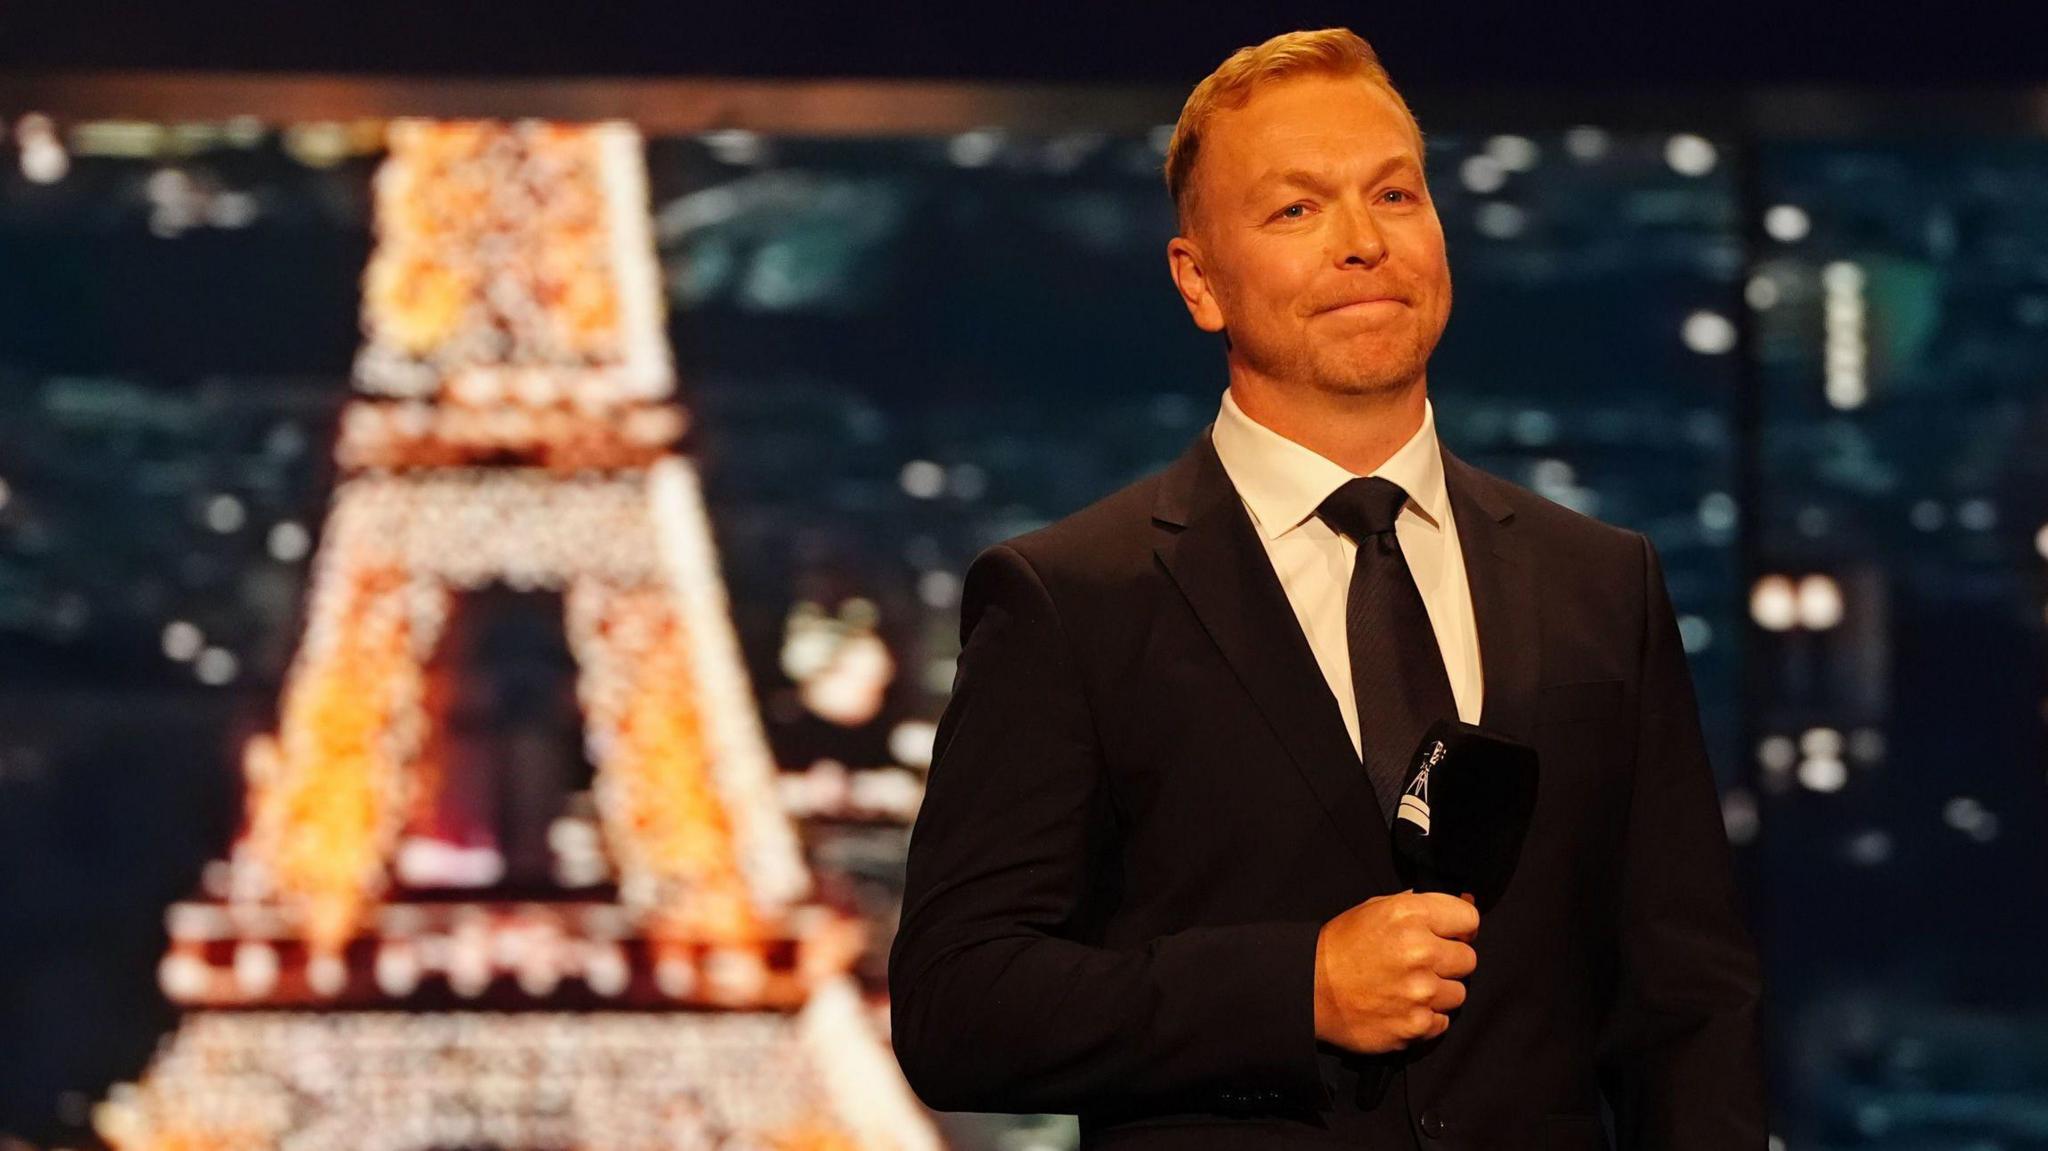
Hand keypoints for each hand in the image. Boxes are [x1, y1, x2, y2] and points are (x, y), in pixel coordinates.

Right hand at [1312, 889, 1478, 1053]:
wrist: (1308, 991)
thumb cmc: (1339, 947)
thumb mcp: (1373, 909)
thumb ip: (1416, 906)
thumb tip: (1461, 904)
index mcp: (1410, 914)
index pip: (1469, 918)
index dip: (1459, 928)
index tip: (1448, 936)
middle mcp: (1420, 951)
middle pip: (1469, 959)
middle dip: (1448, 962)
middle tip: (1422, 965)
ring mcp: (1420, 992)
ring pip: (1459, 993)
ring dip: (1438, 992)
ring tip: (1408, 989)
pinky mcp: (1416, 1025)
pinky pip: (1442, 1022)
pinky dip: (1426, 1018)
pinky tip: (1401, 1008)